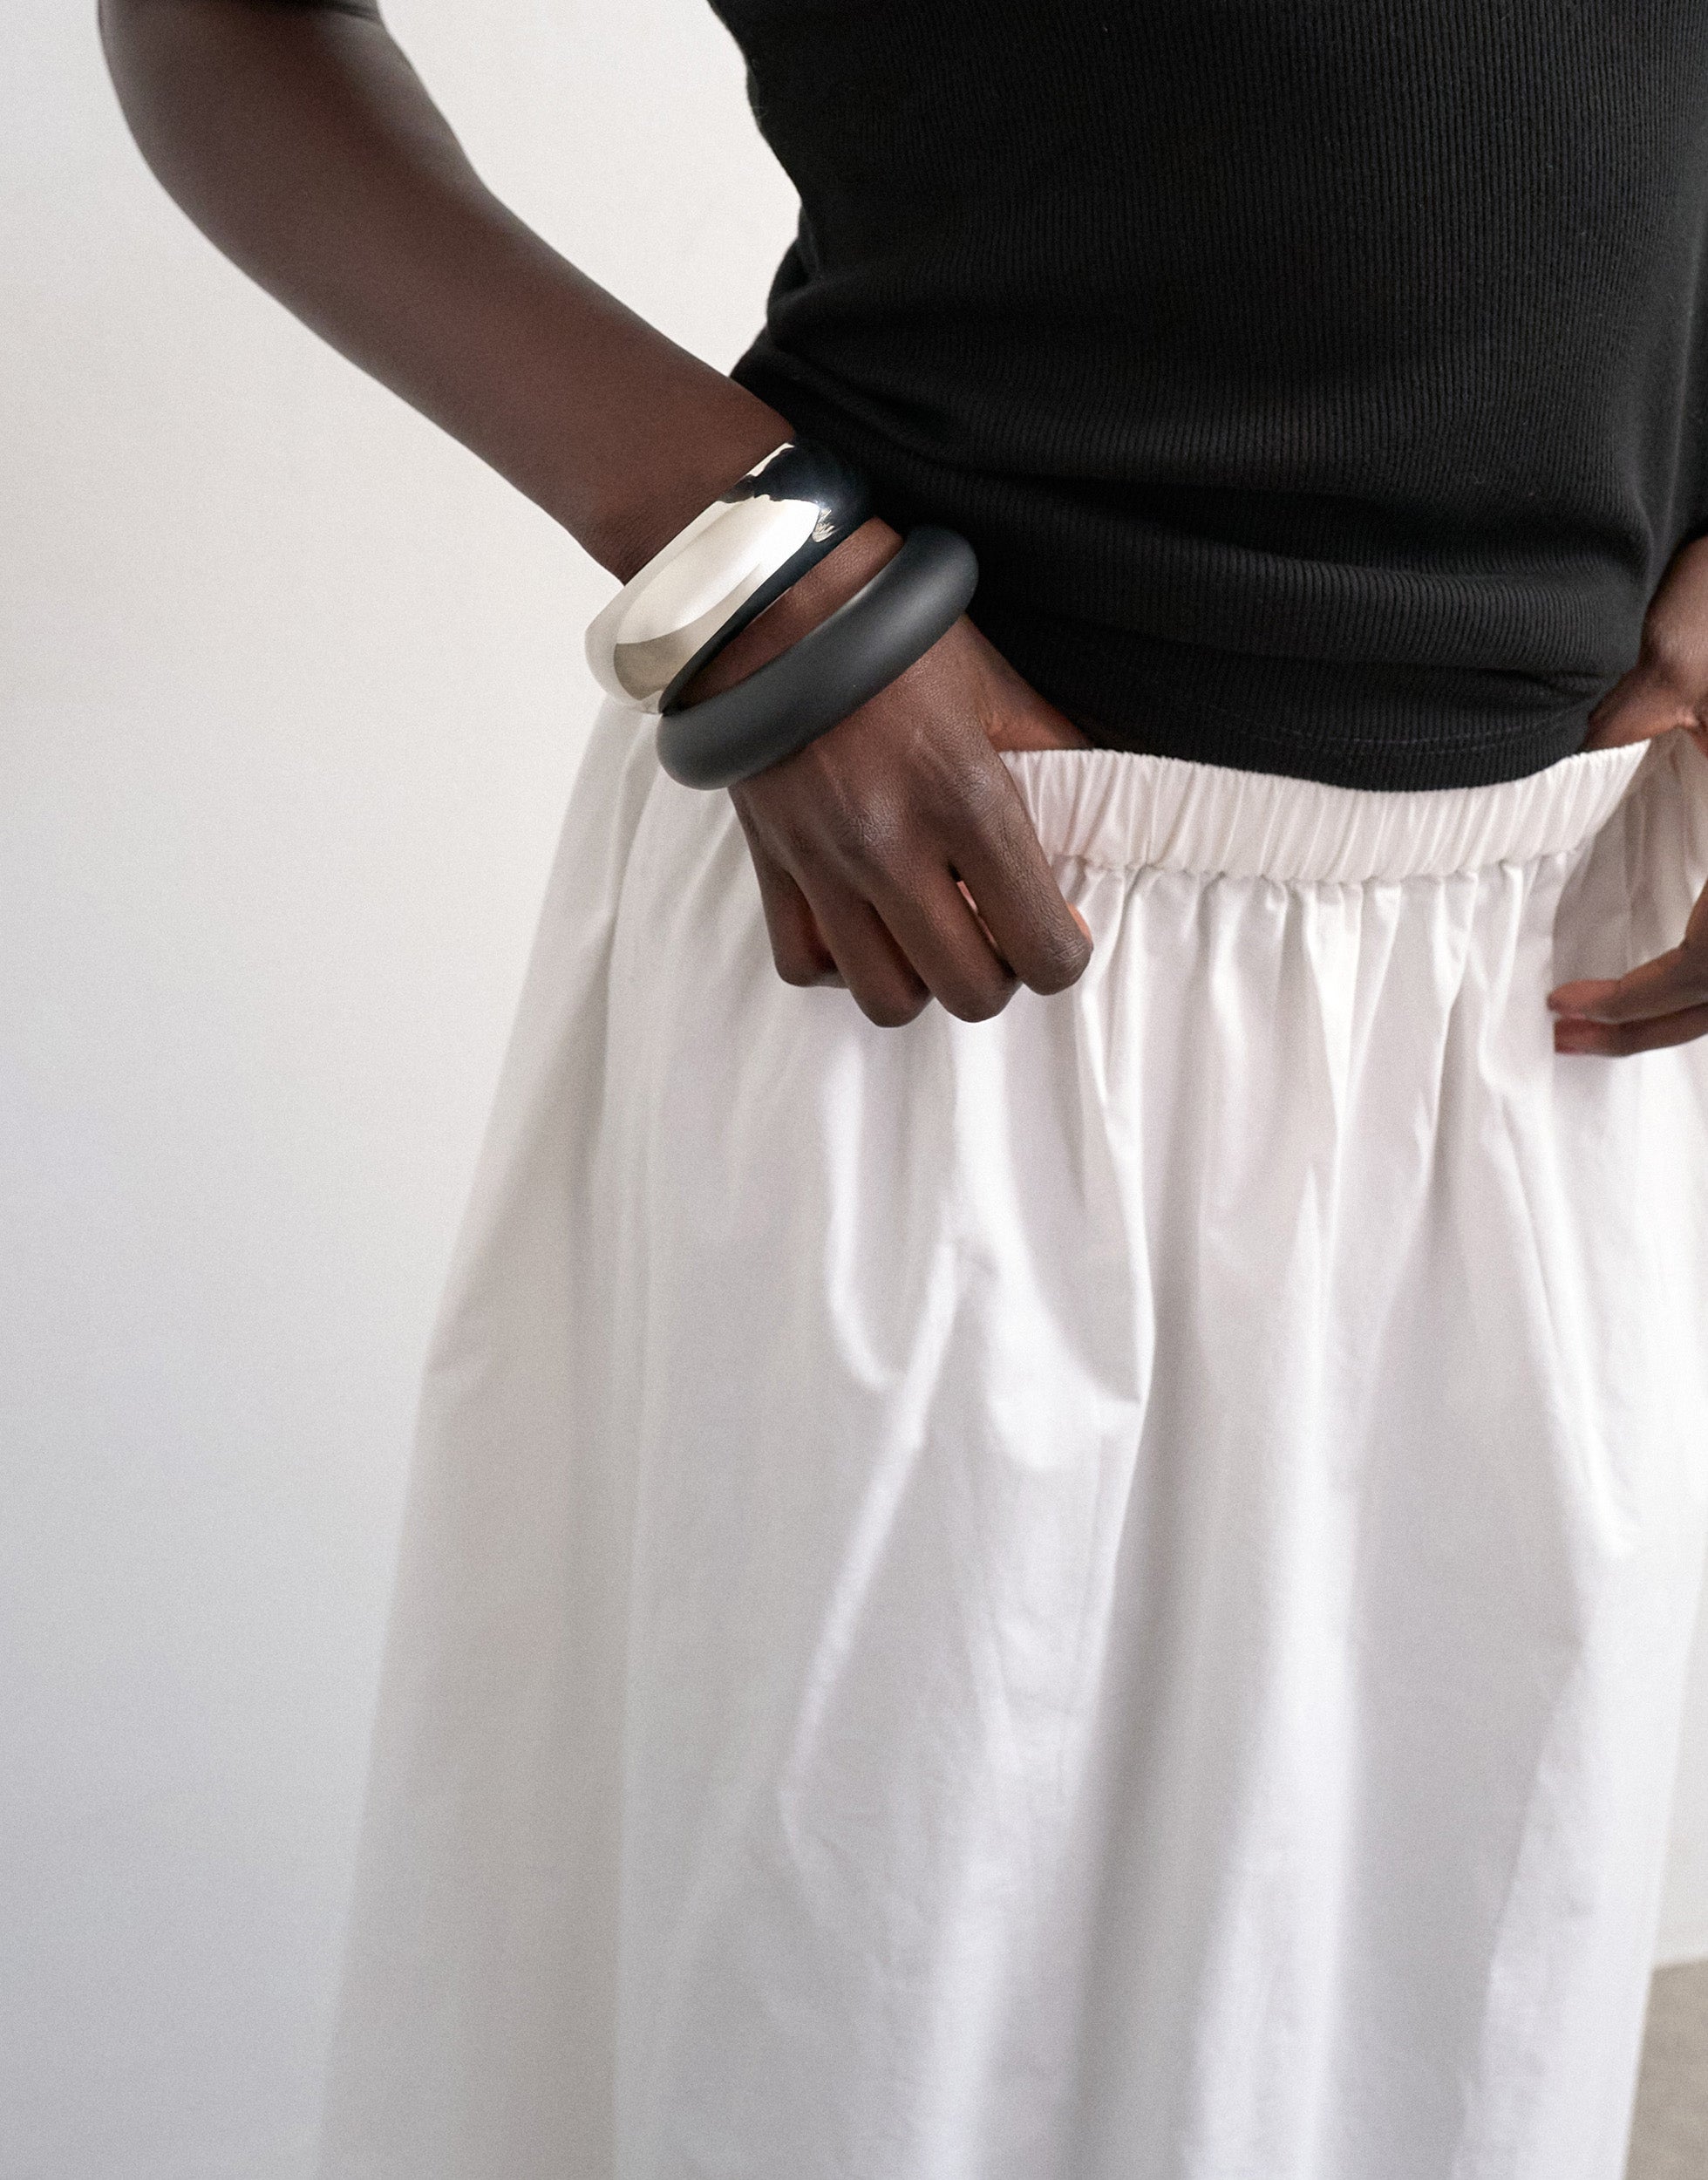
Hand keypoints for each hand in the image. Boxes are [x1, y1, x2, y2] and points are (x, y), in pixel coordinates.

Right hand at [680, 518, 1094, 1027]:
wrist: (772, 600)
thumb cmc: (895, 636)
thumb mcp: (1000, 689)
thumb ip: (1061, 760)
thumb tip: (1112, 819)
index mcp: (965, 799)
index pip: (1041, 947)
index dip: (1064, 954)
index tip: (1061, 927)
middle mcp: (891, 846)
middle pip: (969, 992)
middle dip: (1000, 976)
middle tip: (999, 930)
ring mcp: (823, 865)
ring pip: (887, 998)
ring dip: (923, 981)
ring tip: (932, 934)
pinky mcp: (771, 866)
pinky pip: (805, 965)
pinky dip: (843, 966)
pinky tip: (867, 927)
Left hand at [1548, 535, 1707, 1054]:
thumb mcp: (1685, 665)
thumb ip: (1619, 717)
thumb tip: (1540, 761)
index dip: (1635, 1001)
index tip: (1560, 1007)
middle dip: (1648, 1026)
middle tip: (1563, 1038)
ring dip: (1680, 1011)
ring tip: (1594, 1025)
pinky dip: (1706, 977)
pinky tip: (1657, 978)